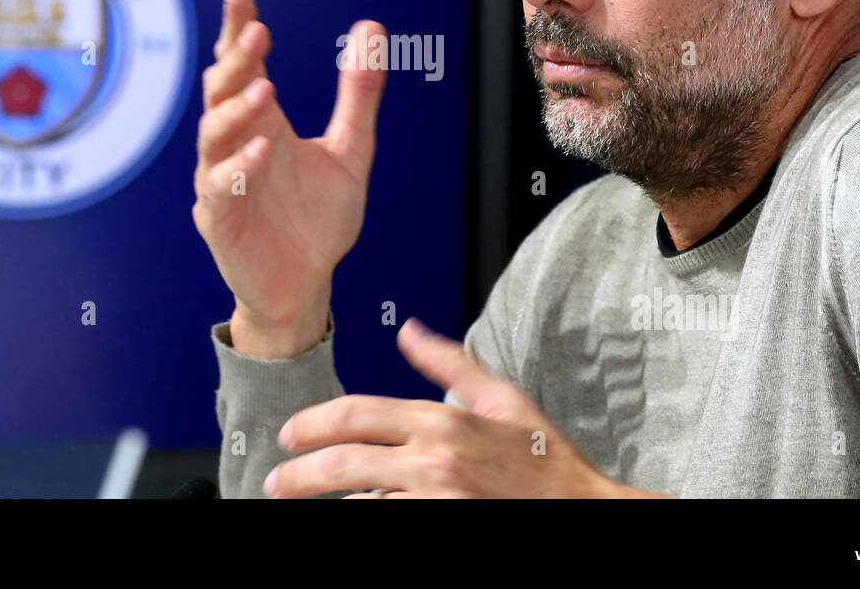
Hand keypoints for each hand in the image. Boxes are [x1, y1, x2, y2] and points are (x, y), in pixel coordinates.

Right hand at [192, 0, 387, 356]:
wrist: (308, 284)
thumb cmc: (318, 219)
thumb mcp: (351, 150)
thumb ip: (358, 95)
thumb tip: (372, 30)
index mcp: (263, 123)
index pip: (243, 66)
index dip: (237, 30)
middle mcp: (236, 145)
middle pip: (220, 91)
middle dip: (236, 62)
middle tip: (258, 35)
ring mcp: (222, 181)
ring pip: (213, 135)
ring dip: (237, 110)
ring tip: (266, 90)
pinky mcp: (220, 219)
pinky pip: (221, 188)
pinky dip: (239, 167)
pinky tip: (262, 152)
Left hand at [264, 318, 663, 497]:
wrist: (582, 511)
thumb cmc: (545, 460)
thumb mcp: (504, 399)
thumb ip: (450, 363)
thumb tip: (410, 331)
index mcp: (443, 423)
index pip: (357, 416)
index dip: (313, 424)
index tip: (290, 434)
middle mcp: (433, 464)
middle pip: (342, 466)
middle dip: (298, 474)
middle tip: (277, 481)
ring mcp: (435, 504)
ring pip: (359, 504)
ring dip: (331, 503)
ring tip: (310, 503)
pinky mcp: (440, 528)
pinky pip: (386, 522)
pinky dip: (367, 516)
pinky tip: (357, 511)